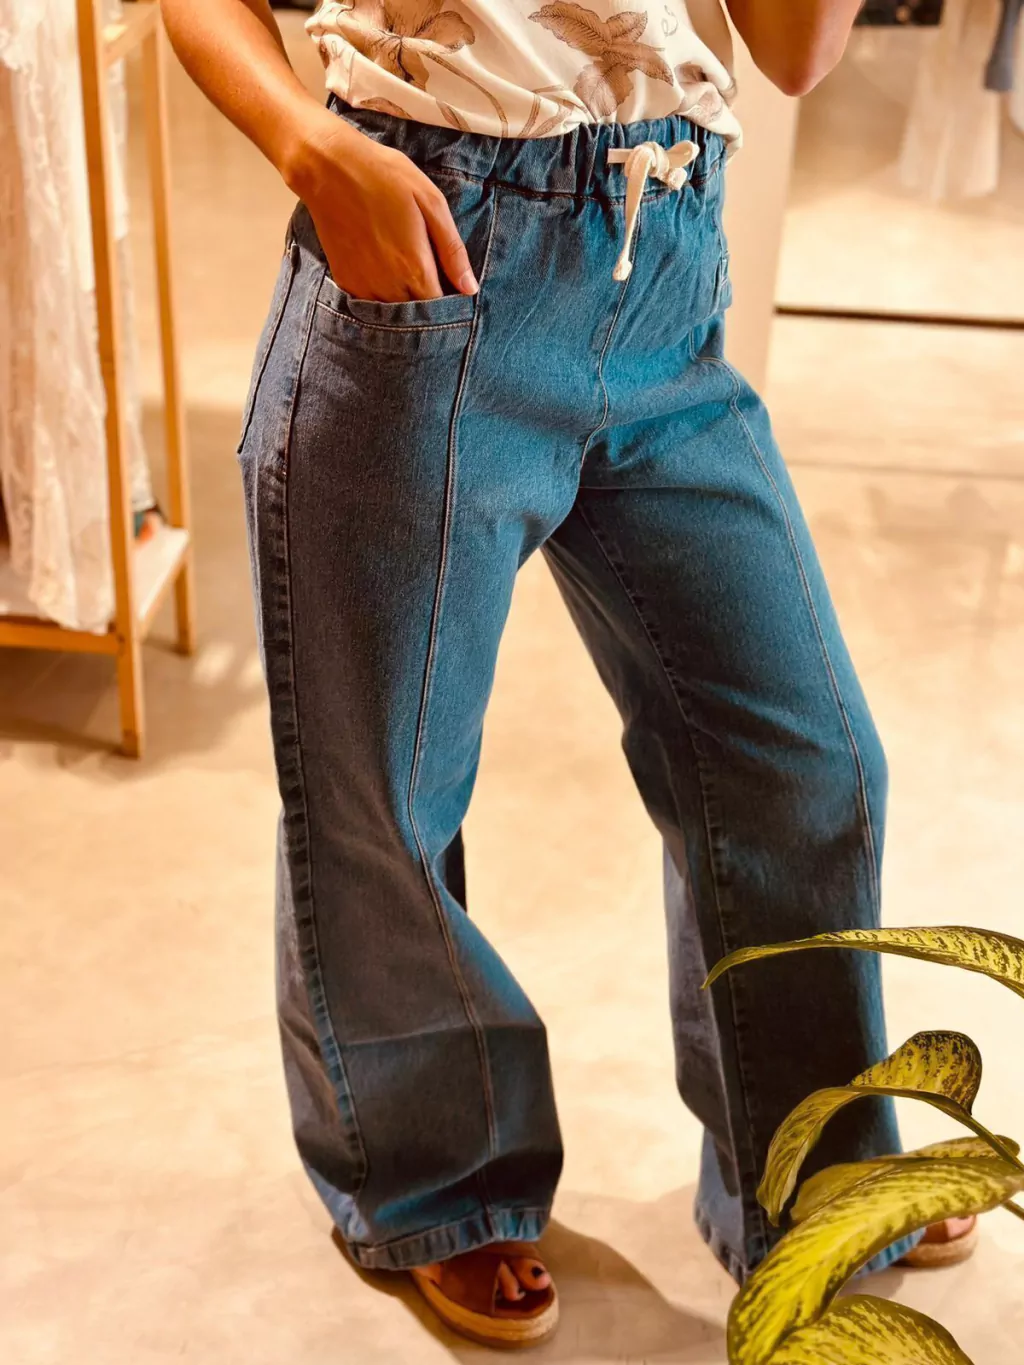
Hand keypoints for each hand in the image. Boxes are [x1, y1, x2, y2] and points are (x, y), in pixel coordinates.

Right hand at [288, 109, 477, 303]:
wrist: (330, 168)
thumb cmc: (386, 177)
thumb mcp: (431, 204)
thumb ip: (452, 251)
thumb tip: (470, 289)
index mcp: (415, 269)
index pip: (440, 308)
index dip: (450, 303)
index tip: (452, 287)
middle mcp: (390, 286)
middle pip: (417, 314)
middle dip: (427, 303)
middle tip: (429, 276)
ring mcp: (364, 287)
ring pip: (393, 312)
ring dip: (404, 302)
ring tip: (405, 272)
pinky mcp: (346, 282)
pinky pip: (370, 303)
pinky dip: (381, 296)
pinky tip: (384, 271)